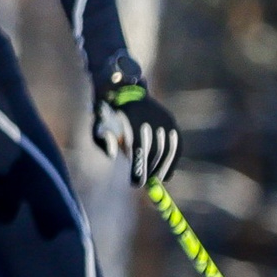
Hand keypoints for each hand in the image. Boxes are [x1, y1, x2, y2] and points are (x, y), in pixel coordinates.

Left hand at [92, 54, 180, 185]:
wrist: (124, 93)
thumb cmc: (108, 116)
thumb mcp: (100, 127)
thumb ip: (105, 141)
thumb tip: (114, 156)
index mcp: (132, 115)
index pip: (139, 145)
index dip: (139, 166)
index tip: (135, 183)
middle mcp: (151, 115)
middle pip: (155, 149)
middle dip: (149, 169)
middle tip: (142, 183)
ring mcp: (164, 118)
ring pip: (167, 149)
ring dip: (160, 168)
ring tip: (152, 180)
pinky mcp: (171, 122)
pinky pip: (176, 146)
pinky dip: (171, 162)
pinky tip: (165, 176)